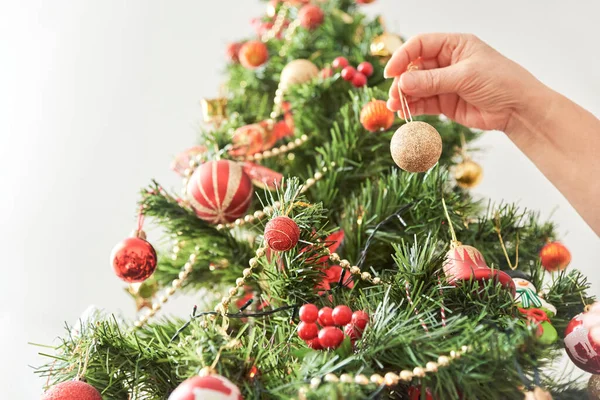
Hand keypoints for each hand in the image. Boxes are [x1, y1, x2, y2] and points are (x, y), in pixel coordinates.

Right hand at [384, 33, 544, 131]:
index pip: (420, 45)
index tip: (391, 72)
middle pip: (414, 67)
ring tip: (395, 106)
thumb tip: (402, 83)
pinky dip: (413, 107)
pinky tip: (405, 112)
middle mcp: (446, 62)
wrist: (518, 109)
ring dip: (404, 96)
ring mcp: (444, 83)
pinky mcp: (445, 103)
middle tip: (394, 94)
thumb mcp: (465, 76)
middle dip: (402, 80)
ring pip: (416, 87)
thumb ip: (432, 81)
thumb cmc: (500, 82)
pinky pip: (423, 103)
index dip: (403, 56)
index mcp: (454, 45)